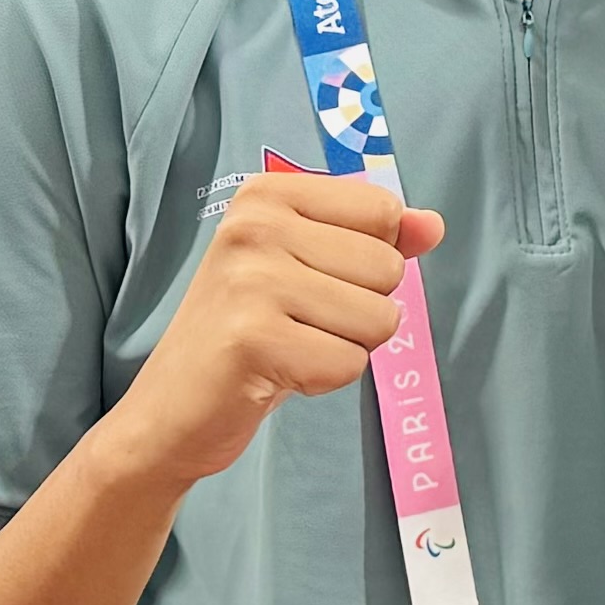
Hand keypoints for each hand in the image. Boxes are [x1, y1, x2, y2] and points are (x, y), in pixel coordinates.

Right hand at [110, 168, 443, 490]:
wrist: (172, 410)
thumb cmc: (250, 332)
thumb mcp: (310, 269)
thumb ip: (374, 239)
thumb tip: (433, 225)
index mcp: (268, 194)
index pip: (384, 211)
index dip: (370, 259)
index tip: (313, 279)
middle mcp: (253, 225)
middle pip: (388, 268)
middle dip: (360, 309)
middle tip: (297, 322)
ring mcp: (250, 279)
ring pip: (378, 318)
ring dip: (345, 346)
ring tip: (289, 345)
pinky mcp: (252, 338)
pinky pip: (350, 363)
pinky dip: (324, 380)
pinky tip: (278, 372)